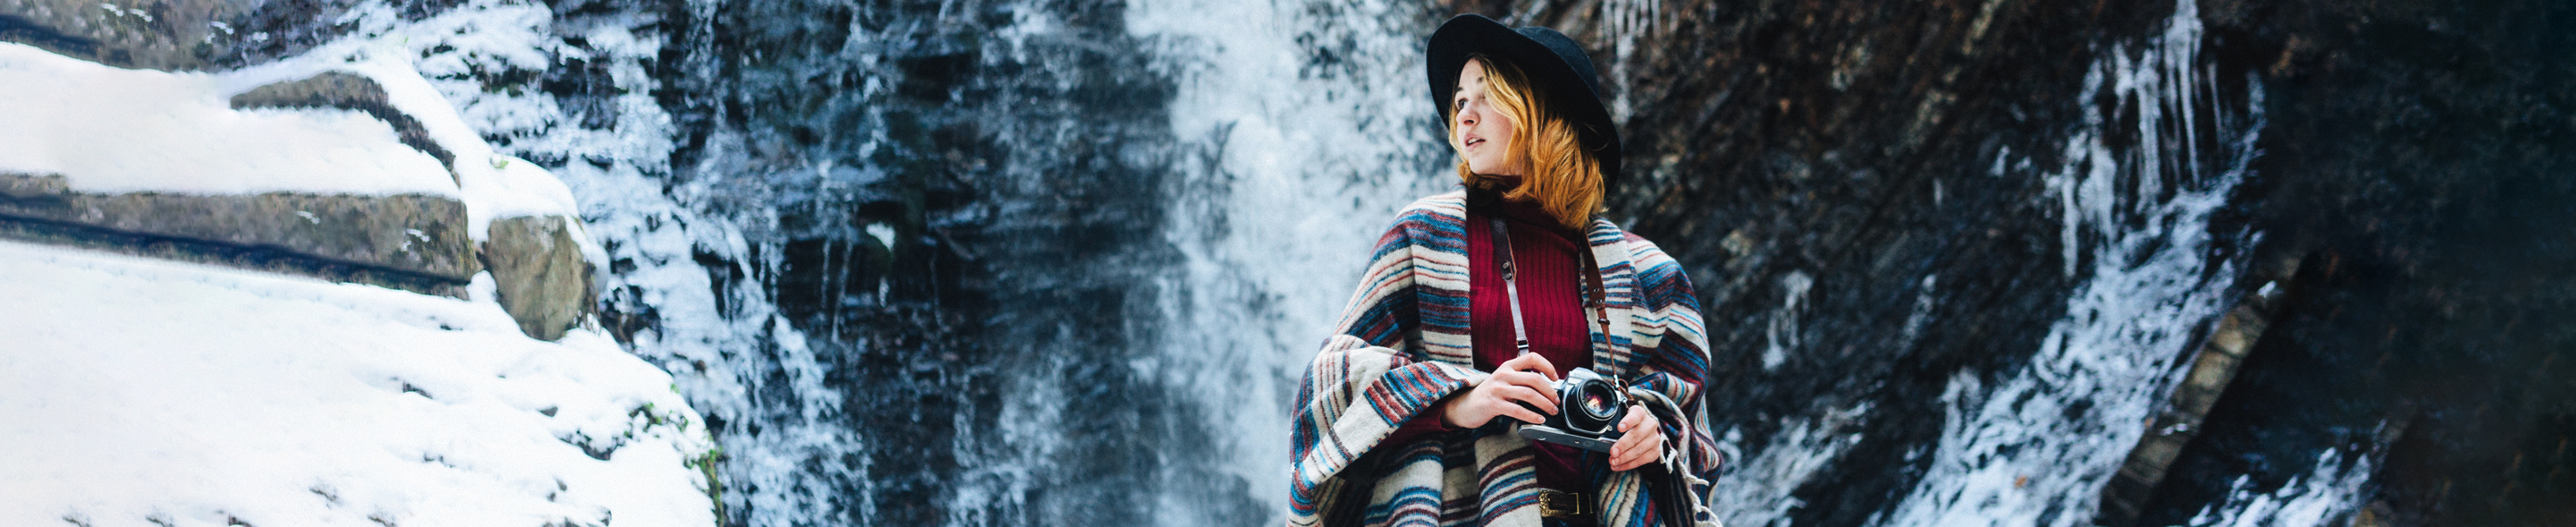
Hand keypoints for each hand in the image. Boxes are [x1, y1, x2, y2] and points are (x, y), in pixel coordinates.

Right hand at [1440, 354, 1561, 428]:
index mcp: (1508, 366)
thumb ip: (1521, 379)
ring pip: (1529, 394)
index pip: (1532, 358)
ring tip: (1552, 411)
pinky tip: (1539, 419)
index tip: (1555, 378)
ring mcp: (1497, 389)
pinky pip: (1518, 410)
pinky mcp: (1493, 404)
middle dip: (1550, 392)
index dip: (1547, 366)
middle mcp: (1503, 374)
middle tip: (1556, 401)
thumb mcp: (1504, 380)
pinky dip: (1532, 416)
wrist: (1466, 406)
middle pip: (1534, 378)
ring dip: (1545, 404)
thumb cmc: (1490, 394)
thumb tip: (1548, 387)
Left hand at [1608, 405, 1663, 470]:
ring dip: (1624, 457)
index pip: (1636, 415)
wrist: (1644, 431)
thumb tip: (1603, 434)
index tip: (1619, 428)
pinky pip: (1642, 460)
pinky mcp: (1655, 451)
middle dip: (1623, 445)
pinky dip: (1629, 464)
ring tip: (1613, 461)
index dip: (1628, 421)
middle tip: (1612, 452)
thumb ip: (1615, 423)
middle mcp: (1650, 425)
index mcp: (1640, 413)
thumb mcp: (1622, 419)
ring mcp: (1654, 438)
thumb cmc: (1628, 425)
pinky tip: (1618, 466)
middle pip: (1636, 435)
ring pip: (1639, 449)